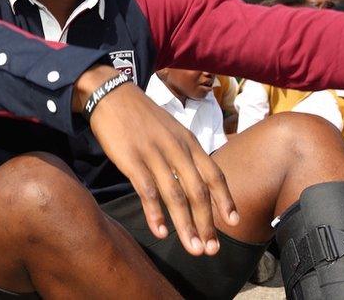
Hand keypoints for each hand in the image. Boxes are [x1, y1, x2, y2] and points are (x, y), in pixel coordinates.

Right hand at [75, 65, 238, 255]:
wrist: (111, 94)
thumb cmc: (141, 116)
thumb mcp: (171, 129)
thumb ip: (185, 153)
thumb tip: (197, 181)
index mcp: (189, 142)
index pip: (214, 175)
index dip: (225, 200)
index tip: (233, 223)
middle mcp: (176, 149)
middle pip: (198, 192)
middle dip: (207, 223)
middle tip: (212, 250)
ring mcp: (154, 155)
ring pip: (175, 196)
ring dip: (186, 226)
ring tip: (193, 249)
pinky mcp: (131, 160)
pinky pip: (147, 191)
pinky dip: (155, 213)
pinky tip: (160, 232)